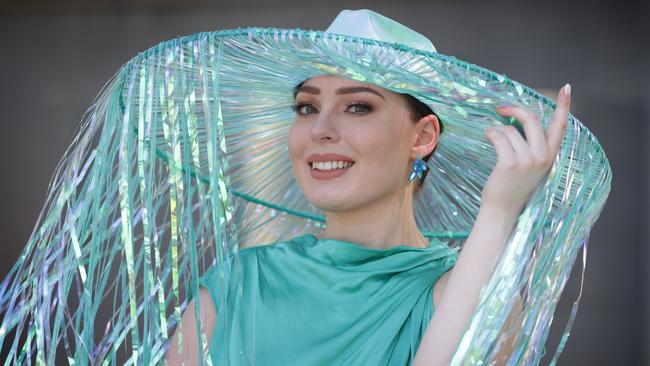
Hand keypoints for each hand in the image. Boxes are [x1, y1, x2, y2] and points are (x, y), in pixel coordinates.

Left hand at [481, 84, 570, 215]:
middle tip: (501, 109)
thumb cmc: (512, 185)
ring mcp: (528, 160)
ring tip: (492, 137)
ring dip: (497, 129)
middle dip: (514, 110)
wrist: (503, 209)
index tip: (566, 88)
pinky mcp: (510, 163)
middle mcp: (543, 156)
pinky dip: (490, 133)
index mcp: (550, 155)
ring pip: (510, 130)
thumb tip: (518, 119)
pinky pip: (499, 136)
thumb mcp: (530, 165)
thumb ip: (531, 145)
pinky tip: (487, 136)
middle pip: (531, 119)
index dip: (563, 106)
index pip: (560, 126)